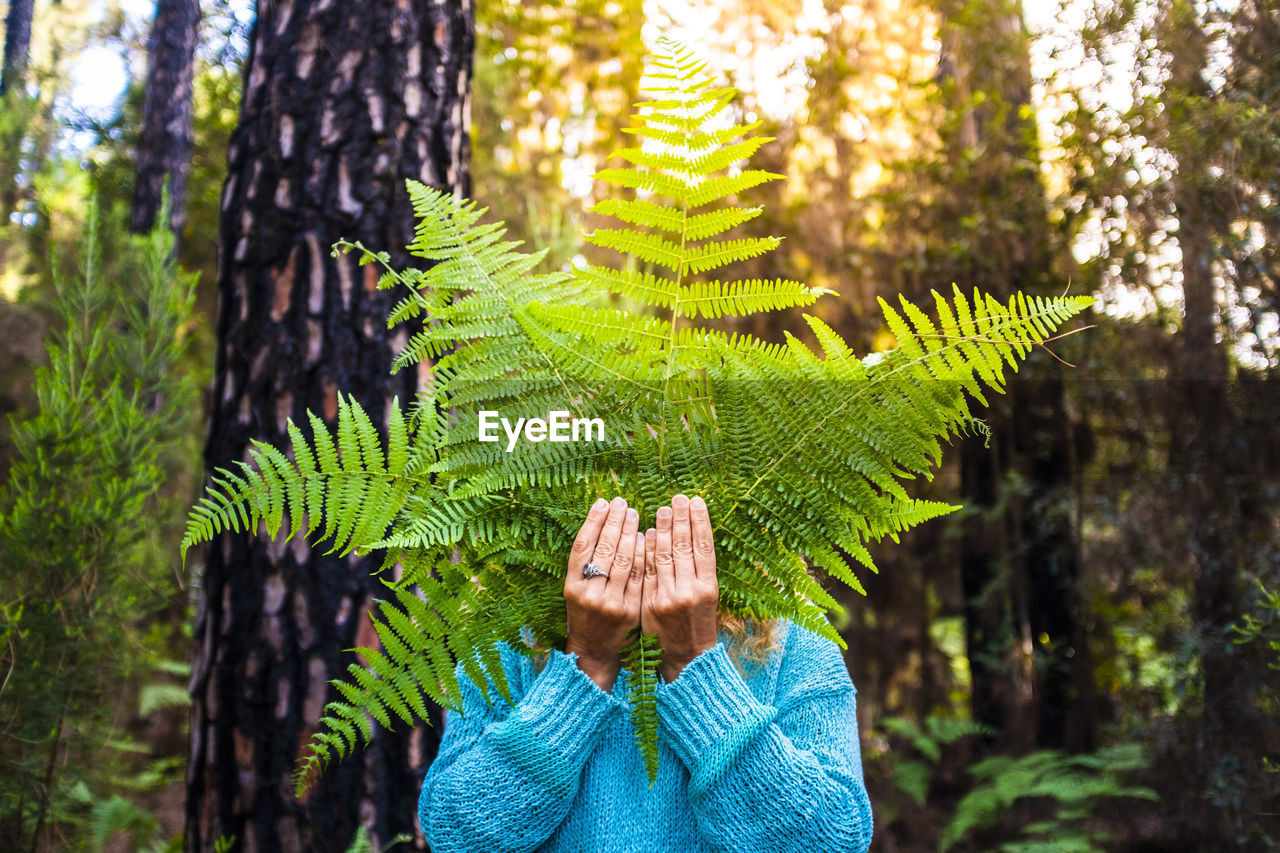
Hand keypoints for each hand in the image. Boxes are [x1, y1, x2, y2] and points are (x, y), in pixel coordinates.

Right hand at [564, 496, 644, 690]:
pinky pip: (637, 576)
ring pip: (621, 560)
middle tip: (622, 503)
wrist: (594, 652)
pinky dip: (641, 555)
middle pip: (602, 549)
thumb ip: (585, 565)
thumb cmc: (584, 616)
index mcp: (571, 586)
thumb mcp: (575, 591)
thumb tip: (602, 525)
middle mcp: (588, 593)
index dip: (593, 521)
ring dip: (629, 533)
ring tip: (633, 514)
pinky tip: (645, 538)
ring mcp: (610, 602)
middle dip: (613, 522)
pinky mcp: (630, 610)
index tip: (602, 502)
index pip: (582, 546)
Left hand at [642, 494, 719, 681]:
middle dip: (680, 520)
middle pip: (685, 547)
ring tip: (662, 509)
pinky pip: (648, 571)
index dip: (700, 522)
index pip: (704, 547)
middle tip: (677, 498)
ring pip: (665, 556)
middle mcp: (690, 590)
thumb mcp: (707, 598)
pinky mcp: (651, 603)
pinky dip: (648, 551)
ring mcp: (669, 597)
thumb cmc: (698, 625)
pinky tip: (649, 534)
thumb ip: (698, 571)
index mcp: (709, 587)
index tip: (696, 501)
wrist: (687, 659)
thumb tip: (689, 537)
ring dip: (664, 530)